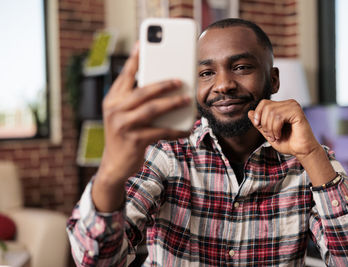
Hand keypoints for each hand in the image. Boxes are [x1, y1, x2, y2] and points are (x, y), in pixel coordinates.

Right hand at [93, 43, 190, 210]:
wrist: (114, 165)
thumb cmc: (124, 135)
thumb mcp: (123, 115)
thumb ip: (134, 99)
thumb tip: (162, 85)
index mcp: (112, 100)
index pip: (125, 76)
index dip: (135, 59)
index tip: (143, 43)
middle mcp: (114, 110)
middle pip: (142, 91)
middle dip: (163, 83)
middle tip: (180, 79)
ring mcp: (123, 125)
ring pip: (152, 109)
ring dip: (172, 103)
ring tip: (187, 99)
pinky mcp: (134, 140)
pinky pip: (161, 132)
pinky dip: (175, 130)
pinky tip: (187, 128)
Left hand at [247, 99, 335, 185]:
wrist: (301, 151)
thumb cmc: (288, 143)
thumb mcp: (268, 132)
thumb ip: (259, 123)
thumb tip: (249, 112)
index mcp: (282, 107)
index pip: (264, 103)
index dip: (258, 114)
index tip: (258, 126)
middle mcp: (289, 104)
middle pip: (266, 107)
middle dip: (264, 123)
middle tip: (270, 135)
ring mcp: (294, 106)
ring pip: (271, 112)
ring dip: (270, 128)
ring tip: (275, 136)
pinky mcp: (297, 112)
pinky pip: (279, 117)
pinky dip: (276, 128)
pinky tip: (279, 135)